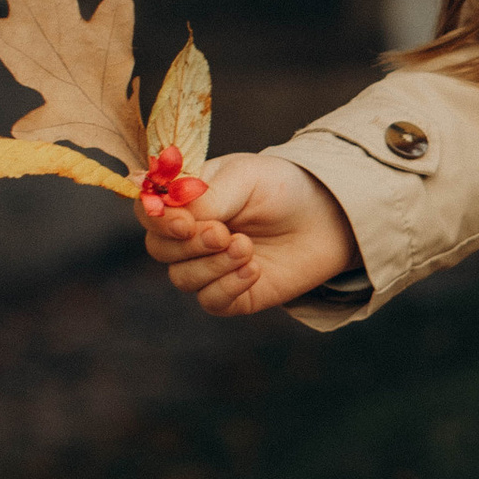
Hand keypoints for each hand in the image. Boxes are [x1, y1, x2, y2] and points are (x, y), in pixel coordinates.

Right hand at [137, 154, 357, 317]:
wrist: (330, 217)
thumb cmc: (284, 188)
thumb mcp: (245, 177)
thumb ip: (207, 196)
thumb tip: (172, 214)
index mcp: (186, 198)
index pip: (149, 212)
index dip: (159, 221)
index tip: (185, 224)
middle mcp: (191, 234)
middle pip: (159, 249)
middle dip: (189, 245)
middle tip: (225, 234)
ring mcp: (209, 266)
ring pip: (182, 278)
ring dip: (212, 265)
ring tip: (247, 247)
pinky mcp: (232, 294)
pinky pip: (211, 301)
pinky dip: (228, 287)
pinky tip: (254, 270)